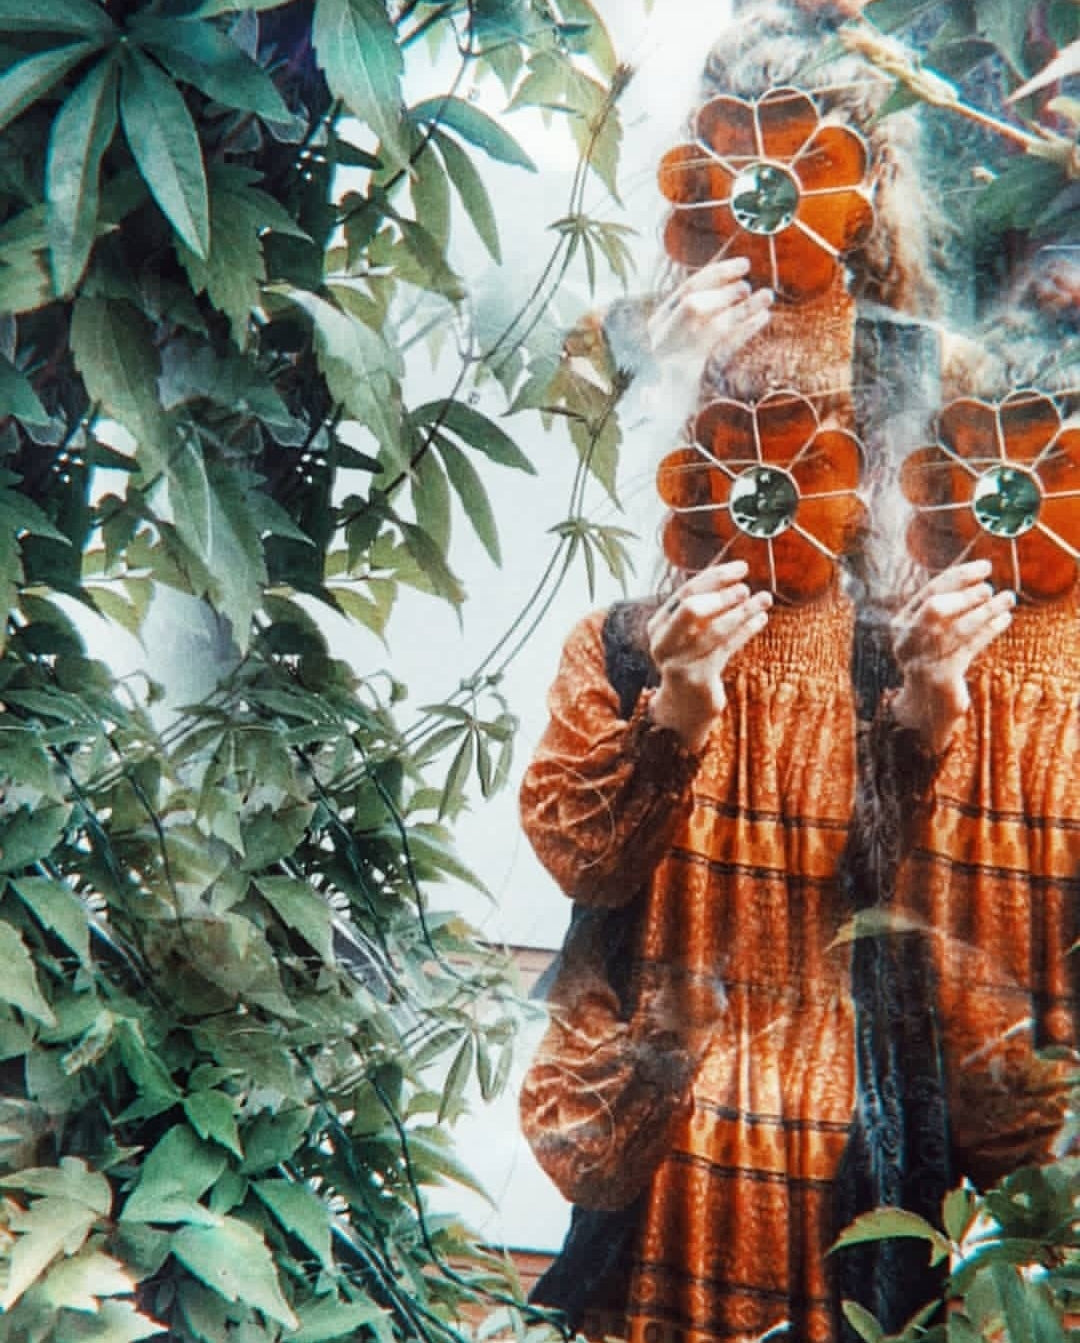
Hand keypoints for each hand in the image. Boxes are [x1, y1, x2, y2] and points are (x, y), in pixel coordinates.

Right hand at [647, 257, 773, 381]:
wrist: (666, 417)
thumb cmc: (680, 377)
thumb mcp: (684, 339)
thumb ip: (702, 313)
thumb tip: (737, 283)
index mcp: (657, 325)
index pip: (687, 289)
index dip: (718, 273)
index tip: (744, 264)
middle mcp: (662, 340)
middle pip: (694, 305)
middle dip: (726, 292)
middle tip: (748, 287)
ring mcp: (675, 360)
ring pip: (713, 325)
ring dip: (743, 308)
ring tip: (767, 296)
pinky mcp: (693, 379)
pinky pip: (723, 348)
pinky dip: (745, 330)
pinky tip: (762, 317)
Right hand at [647, 560, 771, 750]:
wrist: (684, 705)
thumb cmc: (691, 660)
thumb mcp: (689, 633)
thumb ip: (703, 608)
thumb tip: (734, 576)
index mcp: (658, 625)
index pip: (686, 592)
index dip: (715, 577)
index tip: (740, 567)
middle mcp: (663, 642)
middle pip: (692, 608)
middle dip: (722, 595)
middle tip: (746, 588)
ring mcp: (679, 661)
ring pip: (714, 629)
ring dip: (742, 611)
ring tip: (764, 599)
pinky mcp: (698, 677)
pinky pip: (726, 648)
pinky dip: (745, 630)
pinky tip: (761, 619)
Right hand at [890, 560, 1015, 752]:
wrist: (921, 707)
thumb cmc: (930, 661)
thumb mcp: (927, 633)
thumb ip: (943, 609)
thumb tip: (977, 579)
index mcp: (900, 624)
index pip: (929, 592)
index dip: (958, 576)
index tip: (984, 567)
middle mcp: (907, 641)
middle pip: (936, 608)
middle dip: (966, 594)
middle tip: (990, 588)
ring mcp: (922, 660)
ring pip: (957, 628)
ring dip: (985, 610)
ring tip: (1007, 598)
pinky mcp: (941, 677)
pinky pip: (969, 648)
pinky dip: (989, 630)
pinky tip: (1004, 619)